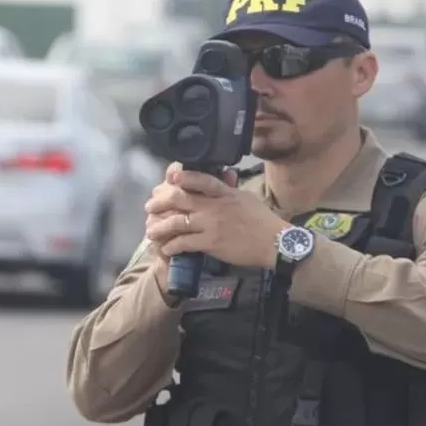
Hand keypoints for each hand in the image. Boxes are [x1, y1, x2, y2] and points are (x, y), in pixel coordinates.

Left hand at [143, 164, 287, 269]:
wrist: (275, 244)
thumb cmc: (262, 220)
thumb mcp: (245, 197)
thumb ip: (228, 189)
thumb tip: (221, 177)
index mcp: (225, 193)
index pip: (202, 180)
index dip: (184, 177)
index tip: (170, 176)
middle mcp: (215, 206)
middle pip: (180, 200)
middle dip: (161, 202)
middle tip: (150, 206)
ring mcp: (211, 225)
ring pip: (177, 223)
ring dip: (160, 227)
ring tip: (150, 231)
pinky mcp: (210, 243)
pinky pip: (184, 243)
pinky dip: (172, 246)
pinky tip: (166, 249)